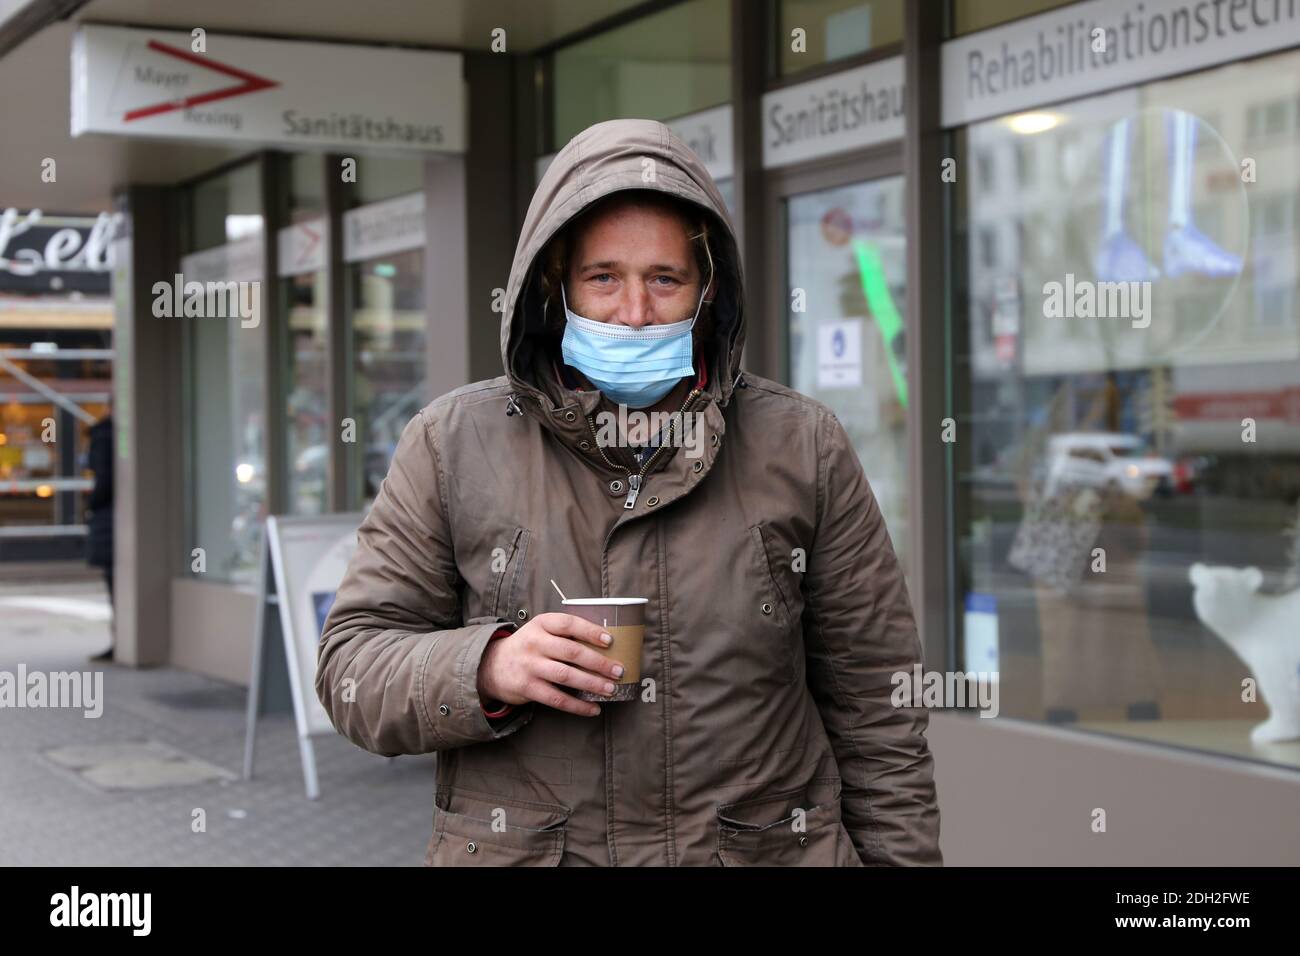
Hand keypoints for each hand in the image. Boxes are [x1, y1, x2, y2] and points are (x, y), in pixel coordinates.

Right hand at [477, 613, 624, 716]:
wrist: (492, 666)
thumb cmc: (529, 647)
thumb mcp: (541, 631)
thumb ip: (565, 634)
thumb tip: (605, 646)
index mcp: (541, 624)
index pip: (568, 624)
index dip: (590, 631)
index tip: (610, 641)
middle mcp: (534, 643)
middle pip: (572, 652)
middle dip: (599, 662)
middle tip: (618, 670)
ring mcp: (530, 666)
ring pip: (566, 676)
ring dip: (592, 684)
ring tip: (611, 689)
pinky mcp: (527, 687)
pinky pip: (557, 698)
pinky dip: (577, 706)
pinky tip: (593, 709)